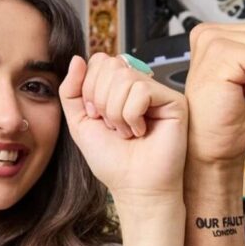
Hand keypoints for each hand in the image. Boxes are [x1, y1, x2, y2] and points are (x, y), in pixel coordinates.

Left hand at [60, 54, 187, 203]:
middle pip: (109, 65)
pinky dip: (132, 116)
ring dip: (117, 113)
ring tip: (127, 132)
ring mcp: (157, 92)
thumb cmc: (113, 160)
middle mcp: (139, 85)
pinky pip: (141, 91)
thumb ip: (71, 91)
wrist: (135, 187)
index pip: (99, 61)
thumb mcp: (80, 123)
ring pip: (124, 78)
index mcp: (118, 87)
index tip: (96, 117)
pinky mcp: (173, 101)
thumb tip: (77, 58)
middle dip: (101, 101)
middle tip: (113, 127)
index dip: (89, 88)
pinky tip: (141, 131)